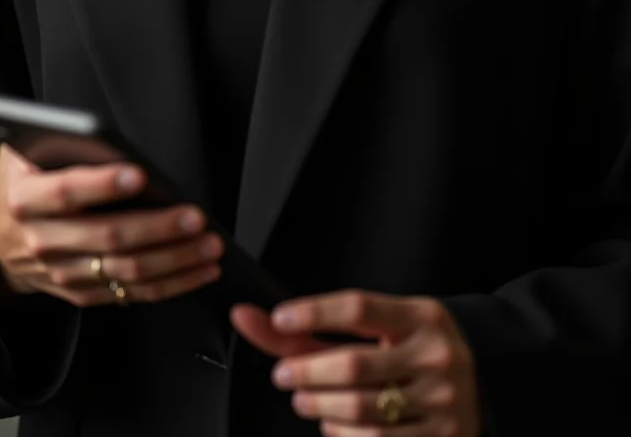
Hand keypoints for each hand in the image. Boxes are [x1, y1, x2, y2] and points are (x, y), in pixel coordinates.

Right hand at [0, 143, 222, 305]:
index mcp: (25, 199)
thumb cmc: (26, 181)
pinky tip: (200, 270)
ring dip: (174, 260)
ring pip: (126, 270)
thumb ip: (60, 143)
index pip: (65, 192)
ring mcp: (62, 271)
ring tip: (209, 246)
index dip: (101, 184)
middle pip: (106, 236)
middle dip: (157, 228)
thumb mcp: (27, 153)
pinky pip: (132, 293)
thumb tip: (110, 140)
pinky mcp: (82, 292)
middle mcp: (42, 239)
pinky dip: (172, 284)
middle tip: (195, 217)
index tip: (140, 175)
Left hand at [230, 289, 482, 436]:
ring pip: (362, 411)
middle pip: (353, 365)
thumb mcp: (383, 325)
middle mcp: (435, 356)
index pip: (358, 308)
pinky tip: (334, 424)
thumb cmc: (415, 347)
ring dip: (320, 406)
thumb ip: (316, 326)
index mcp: (420, 316)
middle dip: (306, 372)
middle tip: (283, 375)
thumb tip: (249, 317)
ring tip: (305, 399)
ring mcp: (442, 402)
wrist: (483, 380)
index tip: (279, 318)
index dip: (313, 312)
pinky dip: (343, 435)